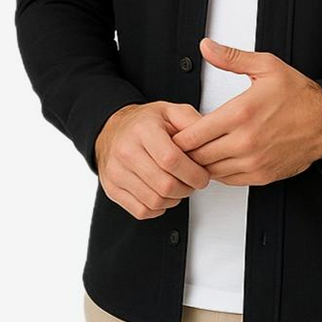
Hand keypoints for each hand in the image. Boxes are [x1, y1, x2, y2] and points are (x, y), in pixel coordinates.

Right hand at [95, 101, 211, 219]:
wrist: (113, 129)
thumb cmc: (145, 122)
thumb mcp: (170, 111)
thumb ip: (191, 122)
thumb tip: (209, 138)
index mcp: (143, 130)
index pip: (171, 160)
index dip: (193, 173)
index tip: (203, 175)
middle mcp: (126, 151)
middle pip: (165, 185)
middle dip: (187, 189)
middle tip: (193, 183)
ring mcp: (116, 172)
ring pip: (154, 201)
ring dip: (174, 199)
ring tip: (179, 186)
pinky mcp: (112, 189)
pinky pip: (141, 211)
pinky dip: (158, 208)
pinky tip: (163, 194)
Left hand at [171, 38, 321, 185]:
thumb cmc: (298, 95)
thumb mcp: (266, 66)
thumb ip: (231, 58)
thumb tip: (207, 47)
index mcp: (241, 113)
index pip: (194, 134)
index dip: (179, 135)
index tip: (174, 131)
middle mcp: (245, 141)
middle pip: (198, 155)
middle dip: (185, 150)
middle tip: (179, 143)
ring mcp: (253, 162)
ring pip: (211, 170)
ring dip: (201, 162)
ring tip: (197, 151)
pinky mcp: (261, 176)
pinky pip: (228, 180)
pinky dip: (218, 171)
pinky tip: (218, 158)